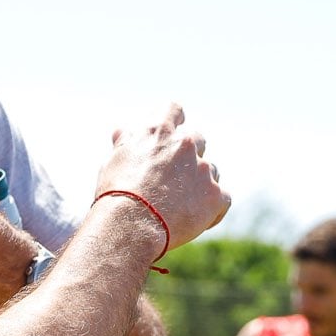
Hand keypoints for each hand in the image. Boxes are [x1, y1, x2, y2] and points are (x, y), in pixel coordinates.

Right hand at [93, 105, 229, 256]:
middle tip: (173, 179)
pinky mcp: (216, 195)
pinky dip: (212, 209)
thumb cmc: (117, 194)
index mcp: (158, 131)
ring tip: (180, 206)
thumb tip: (123, 132)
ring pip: (211, 171)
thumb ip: (125, 144)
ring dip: (200, 183)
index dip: (175, 120)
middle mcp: (184, 144)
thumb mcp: (113, 162)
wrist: (131, 225)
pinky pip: (222, 199)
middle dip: (188, 156)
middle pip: (197, 139)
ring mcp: (203, 169)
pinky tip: (196, 220)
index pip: (173, 110)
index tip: (171, 134)